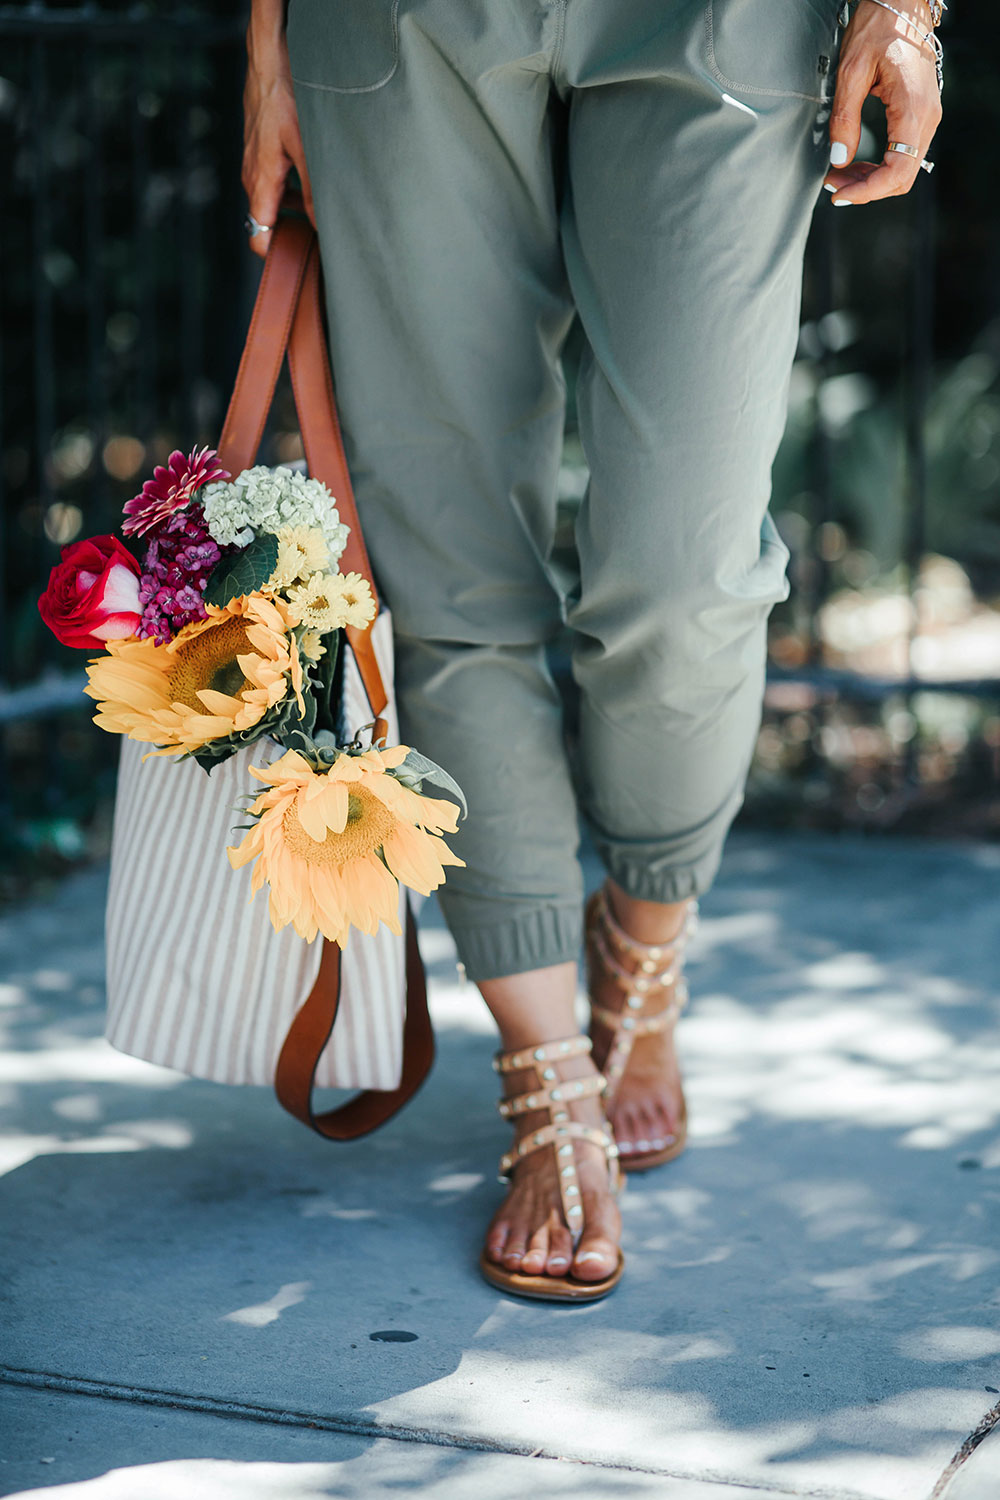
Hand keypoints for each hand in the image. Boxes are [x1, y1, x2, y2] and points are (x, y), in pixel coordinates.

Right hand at [242, 11, 315, 258]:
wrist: (269, 57)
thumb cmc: (284, 95)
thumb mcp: (307, 146)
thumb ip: (315, 190)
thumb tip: (323, 226)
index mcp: (261, 182)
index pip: (258, 236)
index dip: (276, 255)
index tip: (300, 261)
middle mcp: (253, 176)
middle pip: (267, 222)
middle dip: (292, 235)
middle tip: (321, 241)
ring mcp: (256, 162)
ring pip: (274, 200)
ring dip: (295, 211)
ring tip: (323, 214)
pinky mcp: (262, 149)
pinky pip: (275, 181)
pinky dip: (292, 189)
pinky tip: (315, 182)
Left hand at [823, 0, 941, 204]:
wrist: (902, 3)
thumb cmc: (880, 26)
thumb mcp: (852, 71)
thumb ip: (845, 118)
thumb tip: (839, 158)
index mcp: (914, 109)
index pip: (897, 170)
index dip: (868, 191)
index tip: (841, 193)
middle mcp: (927, 117)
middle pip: (902, 177)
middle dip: (866, 189)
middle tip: (834, 185)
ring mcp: (927, 117)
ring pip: (903, 169)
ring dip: (872, 179)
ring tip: (840, 176)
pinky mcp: (920, 114)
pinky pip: (903, 153)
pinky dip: (880, 166)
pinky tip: (857, 162)